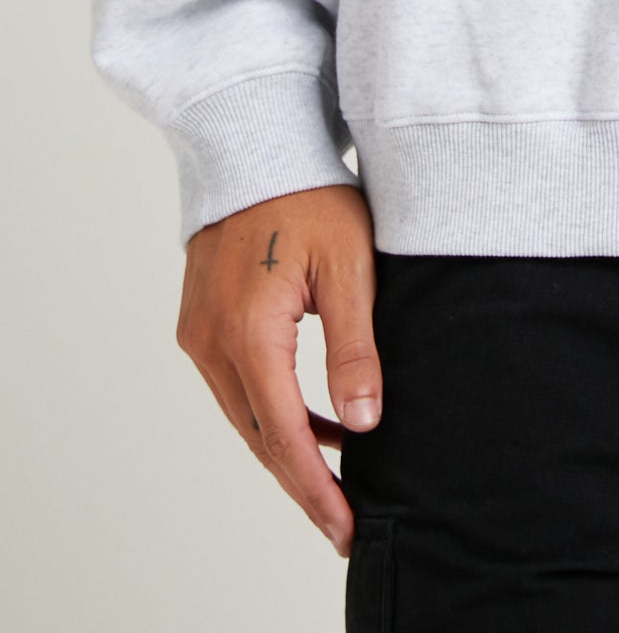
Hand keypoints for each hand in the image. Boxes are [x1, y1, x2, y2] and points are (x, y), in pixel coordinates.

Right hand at [175, 184, 382, 555]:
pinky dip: (273, 412)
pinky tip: (316, 424)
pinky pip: (237, 386)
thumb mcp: (348, 267)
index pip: (283, 433)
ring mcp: (199, 333)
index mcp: (248, 331)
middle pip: (258, 435)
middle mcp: (211, 341)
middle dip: (302, 483)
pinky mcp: (202, 322)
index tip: (344, 527)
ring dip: (287, 448)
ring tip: (338, 482)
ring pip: (245, 414)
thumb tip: (365, 421)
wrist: (256, 145)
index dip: (315, 488)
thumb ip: (356, 346)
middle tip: (343, 523)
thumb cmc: (309, 196)